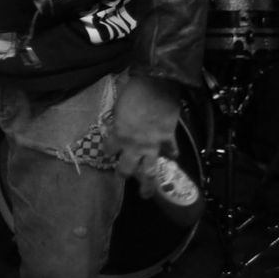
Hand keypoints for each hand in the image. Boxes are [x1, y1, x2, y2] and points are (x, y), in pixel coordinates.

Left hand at [103, 75, 180, 197]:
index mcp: (119, 134)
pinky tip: (172, 160)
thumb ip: (118, 116)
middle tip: (121, 177)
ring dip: (148, 183)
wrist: (157, 84)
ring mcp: (153, 144)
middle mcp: (135, 144)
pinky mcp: (169, 138)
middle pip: (127, 168)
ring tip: (146, 193)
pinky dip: (171, 155)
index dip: (107, 150)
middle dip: (123, 174)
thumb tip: (117, 118)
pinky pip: (170, 150)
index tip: (106, 152)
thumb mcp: (118, 102)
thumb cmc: (133, 89)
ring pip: (150, 170)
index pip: (109, 149)